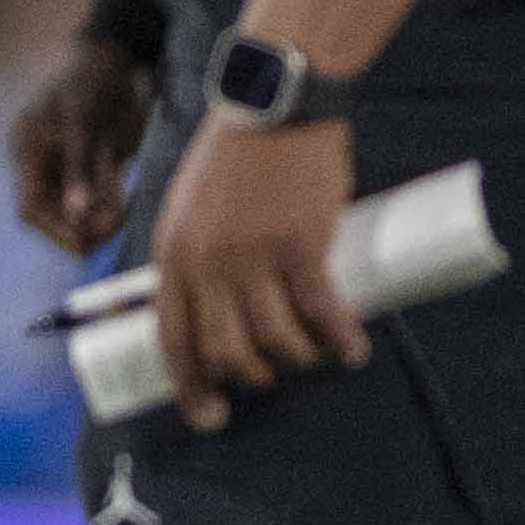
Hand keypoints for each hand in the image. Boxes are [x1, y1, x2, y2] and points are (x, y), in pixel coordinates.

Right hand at [12, 35, 159, 258]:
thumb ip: (80, 169)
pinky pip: (91, 195)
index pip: (30, 206)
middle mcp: (39, 160)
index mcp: (26, 149)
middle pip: (51, 213)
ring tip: (123, 217)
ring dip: (98, 218)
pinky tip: (122, 206)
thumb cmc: (92, 82)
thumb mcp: (84, 123)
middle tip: (114, 231)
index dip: (54, 230)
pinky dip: (107, 204)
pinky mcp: (81, 162)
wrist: (113, 57)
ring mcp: (59, 162)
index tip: (87, 244)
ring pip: (74, 208)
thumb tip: (78, 213)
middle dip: (80, 227)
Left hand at [145, 112, 361, 429]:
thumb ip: (196, 258)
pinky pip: (321, 314)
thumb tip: (218, 312)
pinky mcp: (301, 247)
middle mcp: (206, 263)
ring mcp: (253, 257)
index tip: (210, 416)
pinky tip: (352, 349)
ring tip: (318, 356)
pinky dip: (339, 339)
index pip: (172, 340)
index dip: (190, 387)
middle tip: (277, 375)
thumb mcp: (191, 209)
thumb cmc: (236, 158)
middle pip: (226, 351)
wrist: (274, 107)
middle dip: (254, 375)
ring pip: (276, 340)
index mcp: (172, 255)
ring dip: (300, 360)